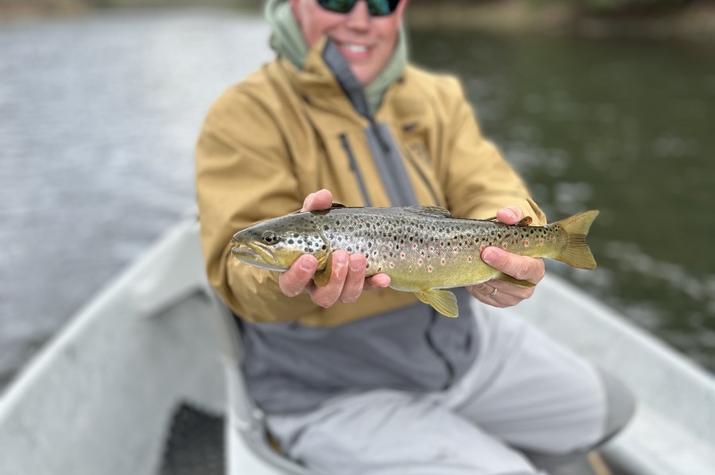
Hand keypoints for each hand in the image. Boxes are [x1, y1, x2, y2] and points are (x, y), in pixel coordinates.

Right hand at [278, 189, 390, 307]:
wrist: (334, 236)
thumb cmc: (316, 230)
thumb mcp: (312, 217)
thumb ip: (314, 207)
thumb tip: (323, 196)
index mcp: (297, 273)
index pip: (291, 285)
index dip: (298, 276)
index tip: (309, 258)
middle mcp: (317, 286)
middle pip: (322, 296)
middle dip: (333, 278)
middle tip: (340, 254)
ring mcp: (339, 288)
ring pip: (344, 296)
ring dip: (353, 279)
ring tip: (359, 257)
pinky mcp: (358, 285)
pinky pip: (367, 289)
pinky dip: (375, 284)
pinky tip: (383, 277)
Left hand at [468, 206, 544, 307]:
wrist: (502, 248)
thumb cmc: (511, 236)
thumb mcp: (514, 222)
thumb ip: (512, 215)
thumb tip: (504, 214)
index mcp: (536, 267)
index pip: (526, 269)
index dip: (507, 261)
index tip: (488, 251)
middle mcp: (527, 285)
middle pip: (510, 283)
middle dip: (492, 270)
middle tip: (478, 256)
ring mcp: (512, 296)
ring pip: (494, 290)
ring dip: (481, 277)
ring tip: (472, 260)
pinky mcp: (497, 301)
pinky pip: (483, 296)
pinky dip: (476, 285)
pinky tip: (472, 272)